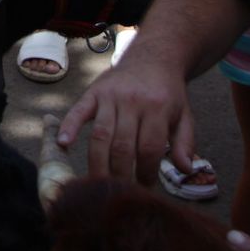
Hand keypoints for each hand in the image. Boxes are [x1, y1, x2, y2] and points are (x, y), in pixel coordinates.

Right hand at [57, 38, 196, 184]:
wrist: (153, 57)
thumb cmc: (168, 93)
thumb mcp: (184, 116)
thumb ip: (185, 143)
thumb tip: (186, 170)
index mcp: (158, 108)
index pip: (149, 148)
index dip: (146, 173)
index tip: (144, 189)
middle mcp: (132, 101)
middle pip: (122, 146)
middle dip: (120, 175)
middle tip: (120, 193)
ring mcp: (111, 96)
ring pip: (100, 135)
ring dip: (98, 163)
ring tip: (98, 185)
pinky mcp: (94, 92)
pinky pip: (79, 111)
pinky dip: (69, 127)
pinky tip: (63, 145)